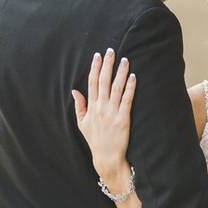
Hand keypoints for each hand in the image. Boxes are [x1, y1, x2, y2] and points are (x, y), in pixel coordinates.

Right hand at [72, 49, 136, 179]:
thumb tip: (74, 90)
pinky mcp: (124, 118)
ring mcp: (112, 112)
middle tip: (111, 51)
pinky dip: (130, 87)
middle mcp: (101, 107)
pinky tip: (133, 77)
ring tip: (125, 60)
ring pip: (117, 87)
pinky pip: (127, 99)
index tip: (97, 56)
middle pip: (104, 81)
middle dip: (107, 65)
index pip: (92, 82)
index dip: (94, 67)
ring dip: (121, 72)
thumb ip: (79, 106)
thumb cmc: (94, 140)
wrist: (106, 157)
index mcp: (91, 107)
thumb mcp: (82, 123)